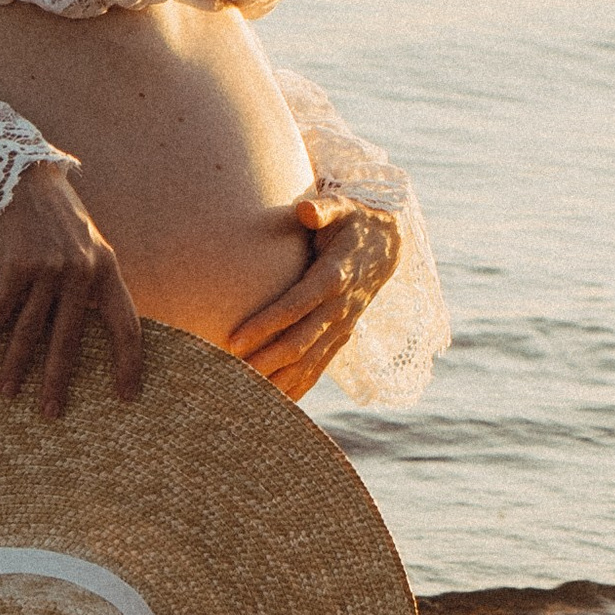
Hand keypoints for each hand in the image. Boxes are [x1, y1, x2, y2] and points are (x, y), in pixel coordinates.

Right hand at [0, 162, 144, 416]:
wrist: (22, 174)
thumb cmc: (54, 216)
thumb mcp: (86, 245)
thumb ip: (92, 281)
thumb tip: (90, 328)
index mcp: (108, 269)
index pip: (126, 325)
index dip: (129, 363)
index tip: (126, 396)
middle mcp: (83, 270)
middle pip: (70, 339)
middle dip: (57, 380)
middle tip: (51, 413)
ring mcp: (51, 267)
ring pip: (31, 331)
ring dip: (15, 366)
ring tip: (7, 394)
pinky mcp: (19, 262)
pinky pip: (1, 310)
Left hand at [227, 188, 401, 402]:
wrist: (387, 245)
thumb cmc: (353, 222)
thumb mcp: (343, 208)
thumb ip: (323, 209)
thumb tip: (306, 209)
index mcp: (335, 276)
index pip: (296, 305)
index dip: (267, 323)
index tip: (234, 340)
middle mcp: (340, 308)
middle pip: (300, 342)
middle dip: (264, 362)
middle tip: (227, 376)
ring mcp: (342, 327)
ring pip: (309, 363)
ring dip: (278, 382)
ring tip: (243, 398)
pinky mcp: (341, 337)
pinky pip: (319, 368)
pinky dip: (298, 388)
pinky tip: (274, 406)